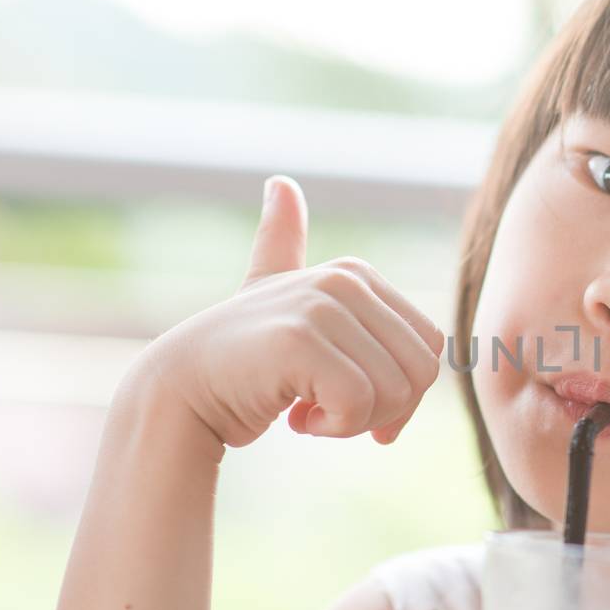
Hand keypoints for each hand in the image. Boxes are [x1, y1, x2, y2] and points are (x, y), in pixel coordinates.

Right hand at [141, 175, 444, 448]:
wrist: (179, 391)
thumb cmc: (242, 356)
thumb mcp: (270, 291)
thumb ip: (282, 243)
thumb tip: (280, 182)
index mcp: (356, 273)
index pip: (430, 348)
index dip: (403, 391)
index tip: (353, 400)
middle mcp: (343, 280)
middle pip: (421, 372)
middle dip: (384, 410)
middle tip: (330, 409)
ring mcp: (320, 307)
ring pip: (393, 393)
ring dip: (354, 422)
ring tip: (308, 408)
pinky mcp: (300, 342)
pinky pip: (358, 404)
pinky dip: (334, 427)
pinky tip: (295, 416)